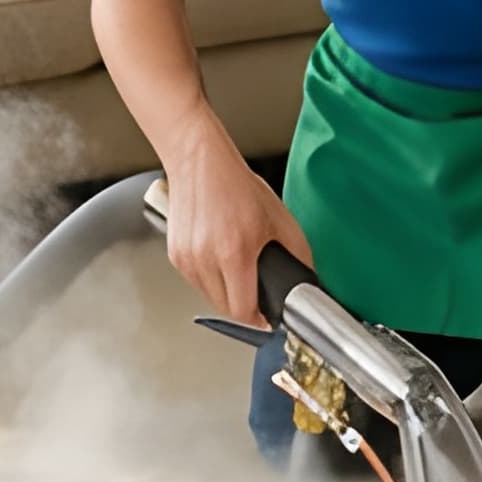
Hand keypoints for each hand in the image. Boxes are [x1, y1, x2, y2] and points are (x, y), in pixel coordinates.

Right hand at [160, 122, 313, 326]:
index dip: (259, 319)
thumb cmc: (236, 185)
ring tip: (239, 274)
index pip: (244, 310)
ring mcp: (187, 259)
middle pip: (226, 309)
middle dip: (244, 308)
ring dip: (227, 295)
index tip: (268, 319)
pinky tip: (221, 260)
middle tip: (258, 298)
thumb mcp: (279, 218)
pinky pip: (197, 282)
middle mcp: (206, 258)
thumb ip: (297, 253)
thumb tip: (305, 278)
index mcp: (234, 251)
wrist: (199, 162)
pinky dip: (211, 280)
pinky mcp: (176, 256)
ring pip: (210, 298)